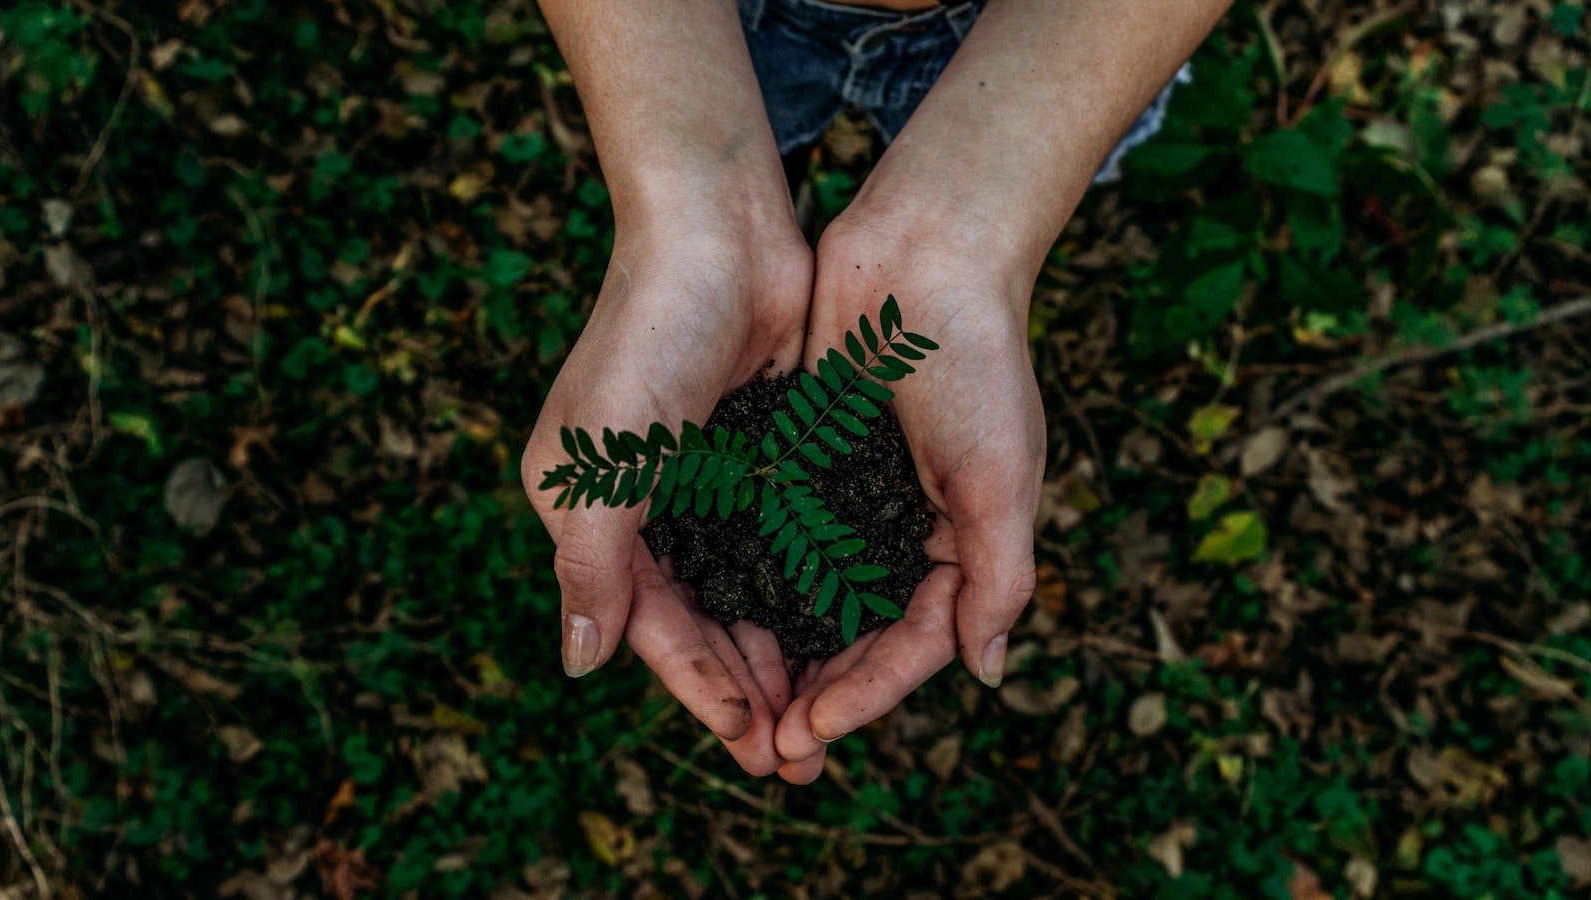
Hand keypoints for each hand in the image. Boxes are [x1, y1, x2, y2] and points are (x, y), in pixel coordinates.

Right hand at [521, 208, 810, 776]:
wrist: (719, 230)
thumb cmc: (648, 337)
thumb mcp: (603, 460)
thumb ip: (592, 565)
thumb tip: (580, 664)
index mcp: (594, 513)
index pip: (651, 625)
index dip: (700, 688)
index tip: (752, 743)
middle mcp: (648, 506)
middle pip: (703, 621)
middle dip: (748, 689)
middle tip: (798, 758)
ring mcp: (708, 481)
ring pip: (749, 591)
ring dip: (783, 652)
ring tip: (826, 715)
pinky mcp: (763, 454)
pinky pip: (786, 542)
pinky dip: (809, 589)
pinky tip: (845, 632)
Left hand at [773, 206, 1044, 782]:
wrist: (924, 252)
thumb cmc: (976, 361)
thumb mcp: (1001, 476)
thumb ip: (998, 576)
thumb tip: (987, 673)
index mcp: (959, 544)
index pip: (912, 644)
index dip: (866, 695)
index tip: (812, 730)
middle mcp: (902, 531)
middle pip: (855, 637)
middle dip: (816, 695)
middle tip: (768, 750)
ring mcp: (849, 498)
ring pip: (807, 598)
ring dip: (777, 654)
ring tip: (736, 707)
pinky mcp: (803, 460)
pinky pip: (773, 537)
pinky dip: (750, 580)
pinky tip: (712, 618)